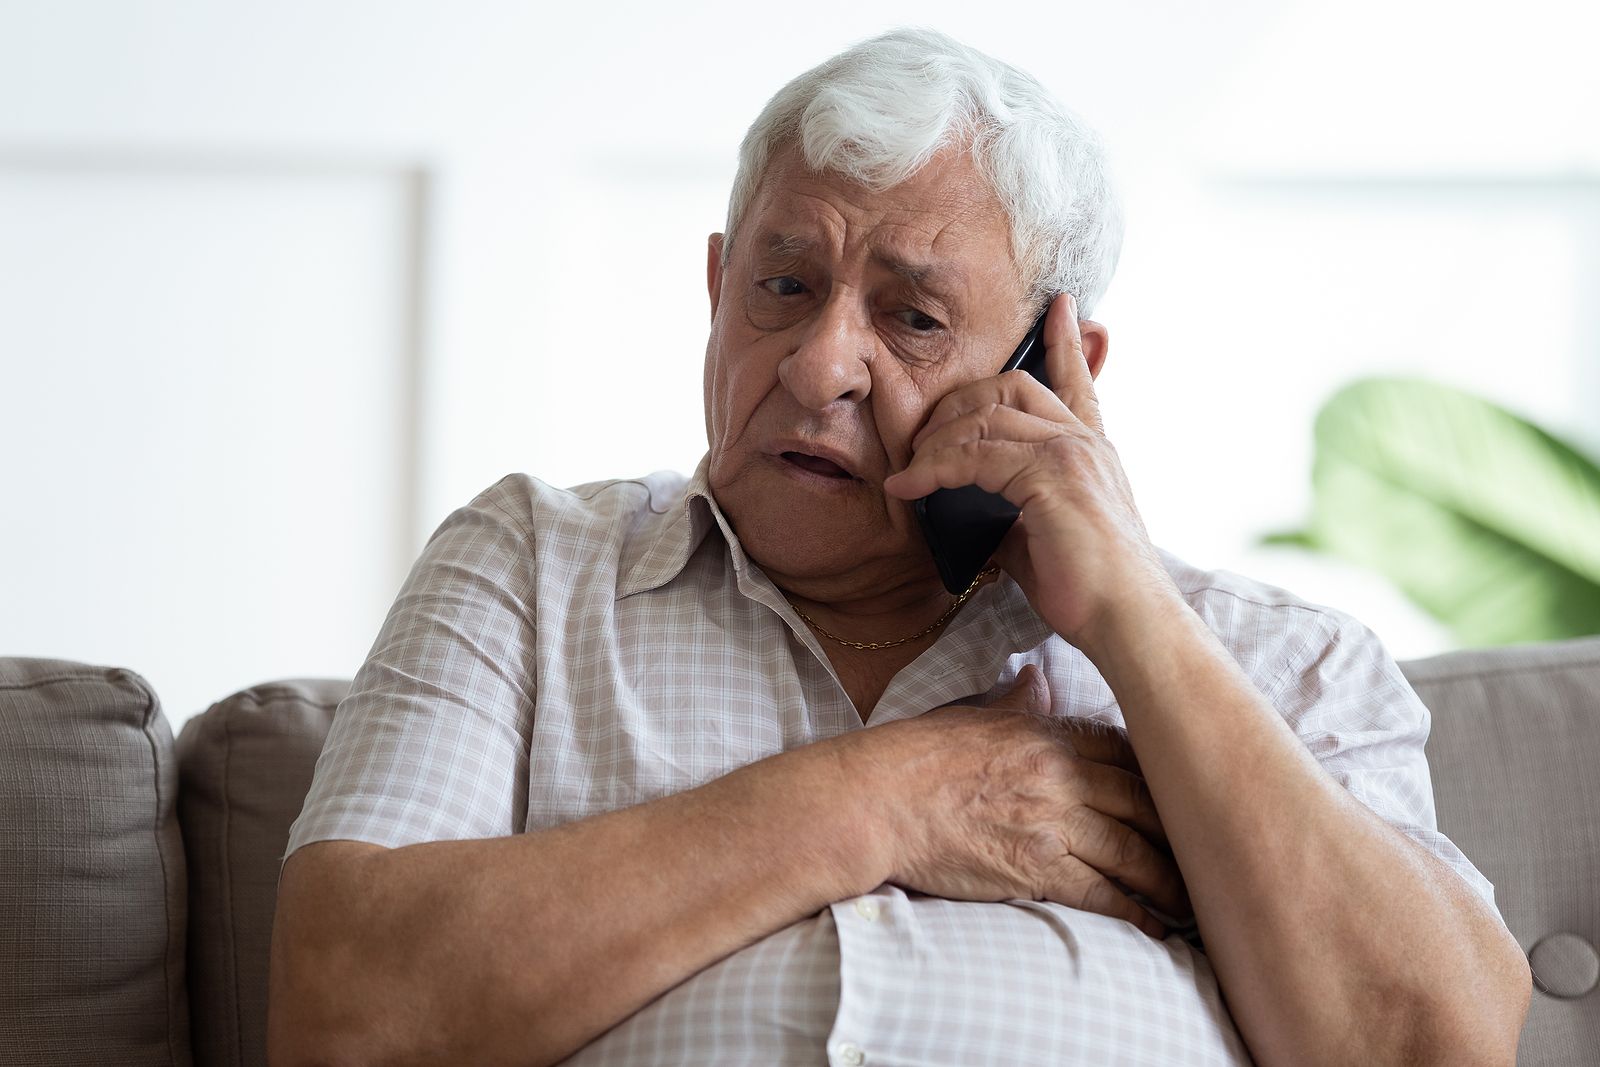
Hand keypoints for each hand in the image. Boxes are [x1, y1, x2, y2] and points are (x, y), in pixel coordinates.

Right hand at [856, 665, 1188, 937]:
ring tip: (1190, 899)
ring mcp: (1052, 822)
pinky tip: (1153, 926)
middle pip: (1142, 803)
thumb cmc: (916, 757)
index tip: (1183, 794)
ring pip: (1133, 852)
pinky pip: (1102, 894)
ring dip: (1168, 879)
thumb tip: (1036, 679)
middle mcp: (1060, 775)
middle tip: (1208, 851)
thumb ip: (1017, 703)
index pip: (1125, 752)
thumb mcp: (973, 715)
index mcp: (1047, 733)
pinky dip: (1134, 912)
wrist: (879, 800)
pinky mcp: (1037, 868)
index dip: (1160, 776)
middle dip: (1179, 831)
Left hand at [882, 293, 1178, 648]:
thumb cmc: (1090, 593)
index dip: (1066, 342)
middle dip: (957, 402)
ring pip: (986, 415)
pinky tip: (911, 487)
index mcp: (1091, 451)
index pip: (1077, 381)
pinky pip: (975, 455)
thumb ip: (1011, 513)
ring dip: (936, 441)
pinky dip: (935, 468)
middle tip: (921, 437)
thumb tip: (970, 512)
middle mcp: (1085, 442)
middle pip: (1011, 385)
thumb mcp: (1042, 541)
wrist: (1129, 623)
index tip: (1060, 307)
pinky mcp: (1052, 477)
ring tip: (908, 472)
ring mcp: (1071, 454)